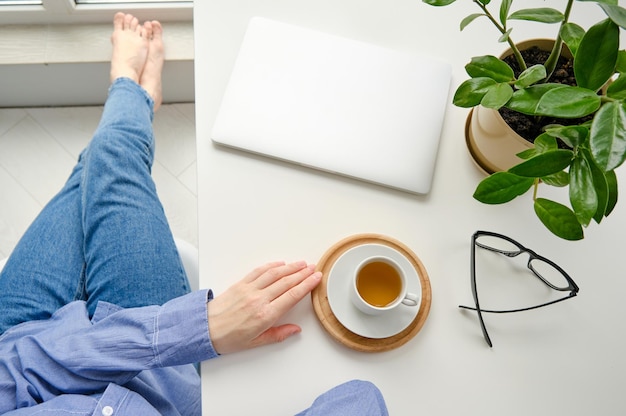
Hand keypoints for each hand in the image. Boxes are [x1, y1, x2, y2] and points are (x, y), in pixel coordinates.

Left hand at [207, 261, 321, 353]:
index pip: (292, 296)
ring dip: (290, 267)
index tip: (316, 278)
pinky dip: (271, 266)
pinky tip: (280, 264)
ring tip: (301, 264)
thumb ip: (278, 334)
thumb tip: (295, 330)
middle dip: (302, 274)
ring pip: (274, 274)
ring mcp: (249, 289)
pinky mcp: (240, 284)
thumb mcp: (256, 343)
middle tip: (313, 268)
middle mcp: (259, 299)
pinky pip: (259, 271)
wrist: (204, 329)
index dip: (306, 285)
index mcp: (265, 315)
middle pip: (286, 282)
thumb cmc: (228, 338)